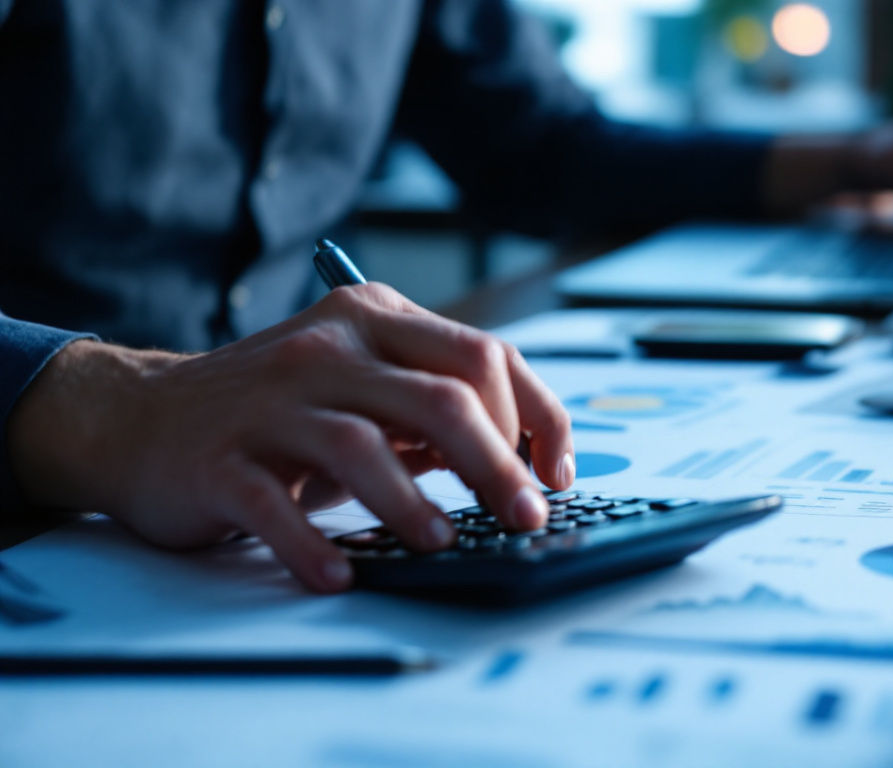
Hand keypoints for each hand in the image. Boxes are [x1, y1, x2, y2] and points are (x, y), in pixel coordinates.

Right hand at [7, 284, 573, 591]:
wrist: (138, 418)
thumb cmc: (276, 411)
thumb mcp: (363, 386)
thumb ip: (433, 407)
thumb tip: (526, 460)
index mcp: (374, 317)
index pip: (485, 355)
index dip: (537, 417)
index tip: (556, 473)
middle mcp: (328, 346)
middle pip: (442, 397)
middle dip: (498, 465)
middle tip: (523, 518)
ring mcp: (271, 401)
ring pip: (363, 446)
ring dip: (414, 505)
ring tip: (443, 544)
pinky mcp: (219, 458)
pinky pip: (274, 505)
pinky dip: (312, 546)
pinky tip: (338, 575)